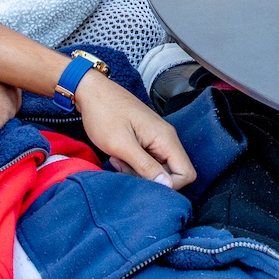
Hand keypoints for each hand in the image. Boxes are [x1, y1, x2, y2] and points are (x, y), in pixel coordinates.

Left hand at [75, 73, 195, 189]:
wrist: (91, 92)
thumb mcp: (121, 144)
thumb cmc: (104, 114)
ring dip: (138, 171)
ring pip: (158, 168)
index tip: (143, 181)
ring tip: (118, 160)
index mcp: (165, 138)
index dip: (169, 185)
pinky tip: (118, 156)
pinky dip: (133, 163)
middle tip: (124, 169)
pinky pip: (148, 160)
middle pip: (172, 173)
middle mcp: (166, 138)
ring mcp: (156, 137)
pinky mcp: (146, 138)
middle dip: (149, 178)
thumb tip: (167, 186)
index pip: (186, 173)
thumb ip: (145, 166)